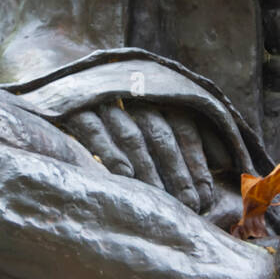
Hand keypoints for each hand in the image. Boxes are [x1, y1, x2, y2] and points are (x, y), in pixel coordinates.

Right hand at [64, 101, 222, 212]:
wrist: (56, 73)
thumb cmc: (110, 107)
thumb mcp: (147, 113)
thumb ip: (183, 133)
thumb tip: (223, 160)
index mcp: (154, 89)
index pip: (184, 124)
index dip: (196, 160)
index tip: (206, 195)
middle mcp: (132, 89)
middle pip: (161, 131)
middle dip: (178, 170)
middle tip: (190, 205)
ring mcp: (103, 95)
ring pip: (133, 132)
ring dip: (148, 167)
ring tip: (161, 199)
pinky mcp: (73, 103)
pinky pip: (95, 128)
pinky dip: (111, 151)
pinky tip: (125, 176)